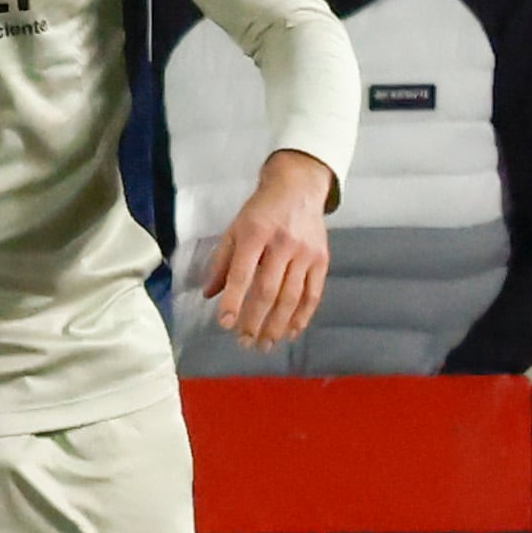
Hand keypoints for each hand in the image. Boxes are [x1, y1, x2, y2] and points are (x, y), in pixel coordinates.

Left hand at [205, 149, 334, 346]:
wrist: (298, 188)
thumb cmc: (260, 211)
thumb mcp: (234, 230)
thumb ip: (222, 262)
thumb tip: (209, 293)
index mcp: (255, 235)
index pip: (242, 274)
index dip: (233, 301)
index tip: (225, 324)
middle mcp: (283, 244)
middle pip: (269, 290)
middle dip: (256, 320)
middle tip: (245, 342)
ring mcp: (306, 253)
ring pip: (292, 296)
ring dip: (278, 324)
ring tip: (265, 344)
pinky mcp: (322, 259)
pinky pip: (313, 293)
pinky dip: (303, 315)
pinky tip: (292, 331)